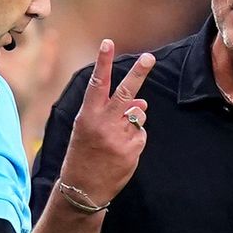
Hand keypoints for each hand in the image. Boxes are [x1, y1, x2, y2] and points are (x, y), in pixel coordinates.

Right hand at [58, 40, 154, 205]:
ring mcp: (119, 137)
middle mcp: (103, 124)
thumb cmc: (83, 154)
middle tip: (149, 58)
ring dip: (133, 119)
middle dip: (138, 73)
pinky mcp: (132, 150)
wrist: (82, 189)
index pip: (97, 84)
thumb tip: (142, 102)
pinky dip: (135, 138)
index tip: (107, 43)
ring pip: (138, 114)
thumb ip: (111, 112)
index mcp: (88, 116)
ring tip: (116, 137)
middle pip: (125, 93)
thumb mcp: (88, 130)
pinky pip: (141, 134)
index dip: (103, 62)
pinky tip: (121, 150)